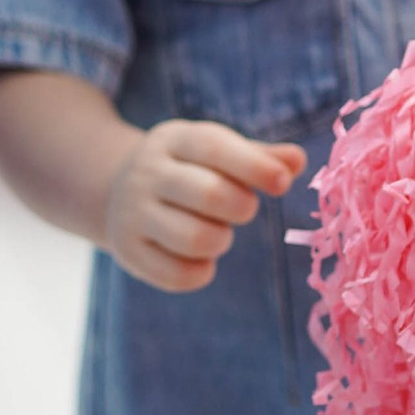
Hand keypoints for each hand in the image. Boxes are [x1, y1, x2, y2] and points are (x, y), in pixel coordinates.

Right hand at [103, 117, 302, 291]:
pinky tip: (201, 258)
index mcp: (173, 140)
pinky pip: (178, 275)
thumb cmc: (187, 169)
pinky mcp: (128, 251)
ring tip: (218, 232)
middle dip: (242, 207)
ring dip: (221, 241)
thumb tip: (298, 160)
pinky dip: (202, 272)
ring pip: (194, 238)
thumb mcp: (216, 152)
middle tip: (243, 208)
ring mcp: (132, 213)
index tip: (282, 183)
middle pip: (209, 194)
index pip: (215, 148)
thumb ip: (259, 158)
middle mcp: (147, 173)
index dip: (254, 167)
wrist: (116, 190)